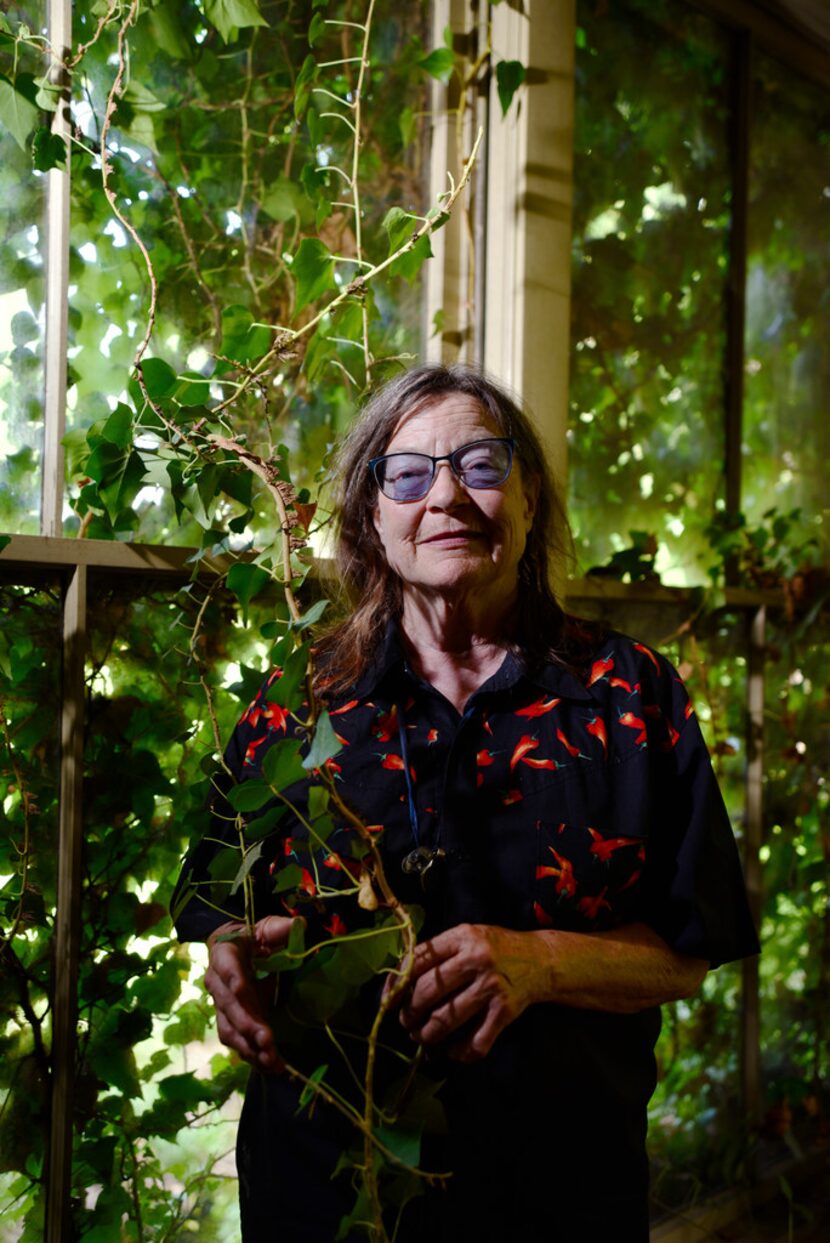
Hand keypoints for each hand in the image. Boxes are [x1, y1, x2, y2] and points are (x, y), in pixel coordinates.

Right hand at [204, 915, 298, 1071]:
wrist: (236, 950)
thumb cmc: (252, 936)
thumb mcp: (265, 927)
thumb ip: (279, 928)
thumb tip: (299, 925)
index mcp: (223, 955)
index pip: (226, 967)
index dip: (233, 979)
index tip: (242, 990)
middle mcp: (217, 983)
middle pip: (229, 1007)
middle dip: (247, 1025)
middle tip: (267, 1040)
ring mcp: (222, 1006)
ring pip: (230, 1030)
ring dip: (249, 1047)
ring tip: (271, 1062)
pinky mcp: (232, 1022)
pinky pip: (238, 1042)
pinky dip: (253, 1056)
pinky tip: (270, 1067)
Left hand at [397, 923, 547, 1062]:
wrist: (542, 960)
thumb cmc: (496, 948)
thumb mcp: (467, 937)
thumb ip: (438, 952)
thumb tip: (398, 981)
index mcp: (462, 936)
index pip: (417, 960)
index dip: (397, 984)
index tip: (389, 1000)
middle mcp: (476, 959)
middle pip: (428, 991)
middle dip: (410, 1012)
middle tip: (406, 1021)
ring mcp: (491, 986)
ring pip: (446, 1019)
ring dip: (427, 1035)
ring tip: (422, 1038)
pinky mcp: (506, 1011)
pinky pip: (476, 1041)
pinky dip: (459, 1052)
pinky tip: (452, 1052)